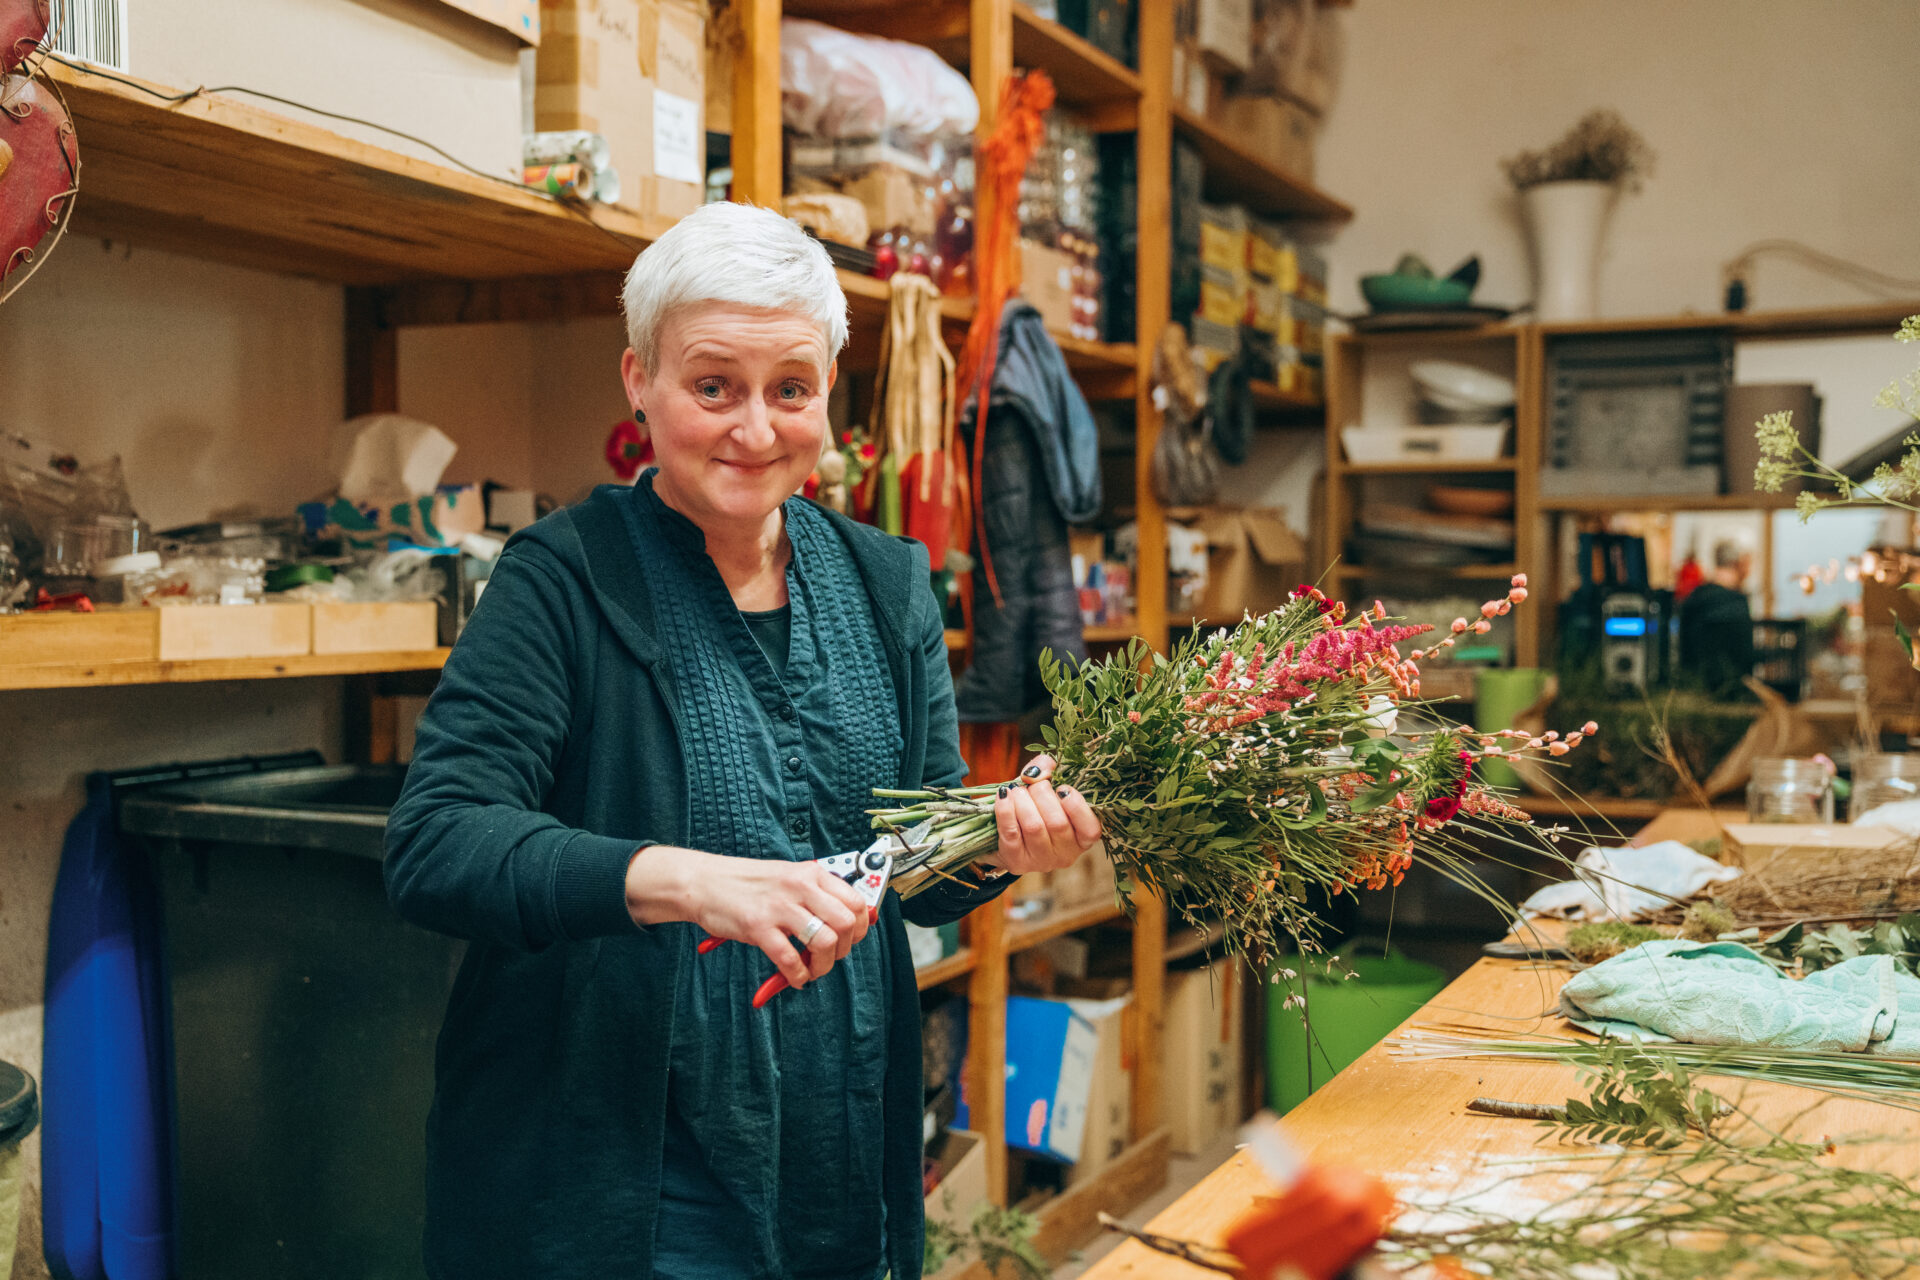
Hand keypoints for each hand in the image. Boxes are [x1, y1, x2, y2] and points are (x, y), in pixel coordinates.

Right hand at [625, 847, 871, 991]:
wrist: (704, 882)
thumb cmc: (745, 883)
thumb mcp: (788, 877)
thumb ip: (815, 894)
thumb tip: (846, 920)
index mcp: (811, 874)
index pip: (856, 901)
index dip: (861, 926)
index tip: (852, 939)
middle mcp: (799, 887)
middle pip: (846, 922)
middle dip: (845, 948)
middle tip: (831, 957)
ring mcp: (779, 907)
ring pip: (825, 941)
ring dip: (823, 965)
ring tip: (811, 970)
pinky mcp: (758, 926)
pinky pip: (790, 959)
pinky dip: (797, 975)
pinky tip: (794, 977)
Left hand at [983, 754, 1101, 876]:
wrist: (1004, 837)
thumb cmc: (1035, 808)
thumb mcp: (1047, 789)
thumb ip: (1049, 772)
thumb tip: (1040, 768)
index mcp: (1082, 838)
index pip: (1090, 829)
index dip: (1077, 806)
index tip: (1062, 788)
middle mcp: (1066, 854)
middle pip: (1057, 823)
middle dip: (1042, 794)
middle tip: (1033, 784)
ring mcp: (1042, 861)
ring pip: (1034, 827)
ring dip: (1023, 801)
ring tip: (1017, 790)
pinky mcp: (1017, 862)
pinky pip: (1011, 833)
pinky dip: (1006, 810)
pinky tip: (1004, 796)